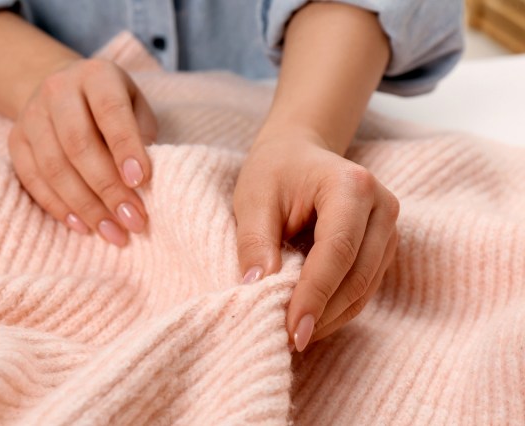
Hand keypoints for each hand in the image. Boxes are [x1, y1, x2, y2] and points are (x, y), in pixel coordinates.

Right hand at [7, 58, 156, 244]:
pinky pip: (33, 179)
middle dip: (108, 188)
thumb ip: (141, 136)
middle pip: (78, 144)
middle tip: (133, 220)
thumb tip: (141, 183)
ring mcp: (31, 115)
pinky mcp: (15, 140)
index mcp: (96, 75)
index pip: (110, 111)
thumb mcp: (136, 108)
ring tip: (113, 232)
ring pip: (54, 166)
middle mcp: (58, 89)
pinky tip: (83, 226)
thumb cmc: (112, 107)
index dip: (126, 147)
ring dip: (86, 206)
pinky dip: (59, 207)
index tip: (141, 182)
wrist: (63, 90)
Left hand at [233, 126, 398, 351]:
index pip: (337, 251)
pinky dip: (338, 308)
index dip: (315, 295)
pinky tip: (310, 320)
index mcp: (351, 186)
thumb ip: (255, 242)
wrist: (298, 153)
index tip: (292, 331)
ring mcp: (388, 227)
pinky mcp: (383, 246)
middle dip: (322, 313)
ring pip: (365, 288)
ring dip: (330, 317)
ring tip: (294, 334)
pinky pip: (365, 287)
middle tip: (287, 339)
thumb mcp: (253, 200)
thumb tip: (256, 288)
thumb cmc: (274, 171)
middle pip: (357, 275)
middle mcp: (381, 206)